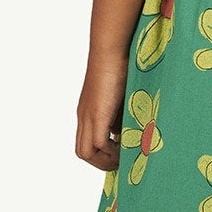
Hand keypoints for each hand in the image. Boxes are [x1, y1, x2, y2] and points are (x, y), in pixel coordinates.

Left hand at [75, 50, 127, 169]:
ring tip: (122, 158)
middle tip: (120, 162)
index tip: (118, 155)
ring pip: (85, 152)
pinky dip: (109, 151)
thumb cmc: (119, 65)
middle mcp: (84, 116)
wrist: (111, 50)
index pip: (86, 142)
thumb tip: (128, 128)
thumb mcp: (121, 95)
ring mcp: (88, 116)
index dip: (101, 153)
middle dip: (101, 162)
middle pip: (82, 151)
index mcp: (88, 112)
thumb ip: (121, 112)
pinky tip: (124, 147)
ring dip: (104, 160)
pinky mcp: (97, 115)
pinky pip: (97, 144)